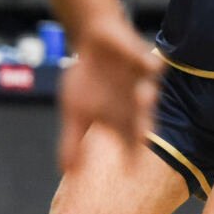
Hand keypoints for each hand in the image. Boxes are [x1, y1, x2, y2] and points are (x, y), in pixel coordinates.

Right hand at [55, 15, 160, 170]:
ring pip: (147, 92)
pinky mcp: (143, 60)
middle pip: (142, 121)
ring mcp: (141, 82)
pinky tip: (148, 65)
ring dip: (145, 97)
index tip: (130, 171)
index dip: (131, 157)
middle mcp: (136, 105)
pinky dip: (148, 64)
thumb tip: (64, 172)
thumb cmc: (87, 80)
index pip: (129, 144)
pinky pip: (149, 63)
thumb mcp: (75, 111)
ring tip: (140, 97)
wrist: (94, 42)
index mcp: (121, 121)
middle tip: (139, 137)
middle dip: (141, 127)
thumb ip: (71, 140)